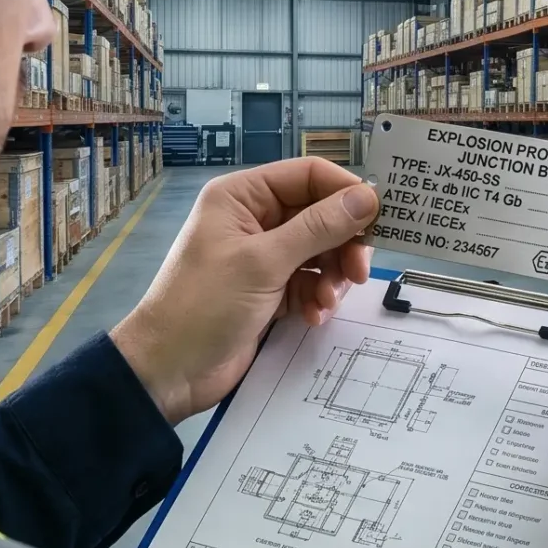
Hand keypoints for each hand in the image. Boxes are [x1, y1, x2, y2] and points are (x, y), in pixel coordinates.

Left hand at [110, 160, 378, 421]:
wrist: (169, 371)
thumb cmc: (205, 305)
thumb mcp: (264, 262)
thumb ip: (319, 228)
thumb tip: (368, 196)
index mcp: (242, 196)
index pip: (308, 176)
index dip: (345, 193)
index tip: (378, 220)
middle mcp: (253, 219)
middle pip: (320, 215)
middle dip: (342, 243)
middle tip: (359, 272)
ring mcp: (262, 256)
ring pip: (320, 251)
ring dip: (332, 276)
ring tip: (328, 302)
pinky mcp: (269, 290)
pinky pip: (310, 282)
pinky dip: (318, 298)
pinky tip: (313, 316)